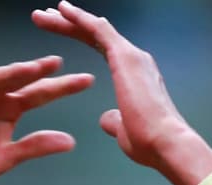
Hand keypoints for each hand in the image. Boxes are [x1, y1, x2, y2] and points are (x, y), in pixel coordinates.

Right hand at [0, 51, 93, 184]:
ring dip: (7, 72)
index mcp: (10, 110)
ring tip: (26, 67)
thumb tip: (71, 142)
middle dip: (37, 72)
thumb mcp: (5, 159)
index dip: (62, 88)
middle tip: (58, 62)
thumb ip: (34, 147)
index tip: (87, 80)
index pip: (40, 95)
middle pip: (18, 81)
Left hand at [33, 1, 211, 184]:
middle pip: (96, 35)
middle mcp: (135, 59)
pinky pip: (98, 30)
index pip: (103, 48)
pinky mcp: (124, 56)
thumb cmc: (149, 143)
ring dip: (68, 20)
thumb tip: (106, 119)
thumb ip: (114, 120)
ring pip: (95, 29)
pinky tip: (62, 10)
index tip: (63, 29)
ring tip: (44, 13)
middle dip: (70, 24)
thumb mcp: (124, 130)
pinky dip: (79, 18)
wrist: (167, 144)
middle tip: (47, 15)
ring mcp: (131, 55)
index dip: (81, 37)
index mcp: (135, 74)